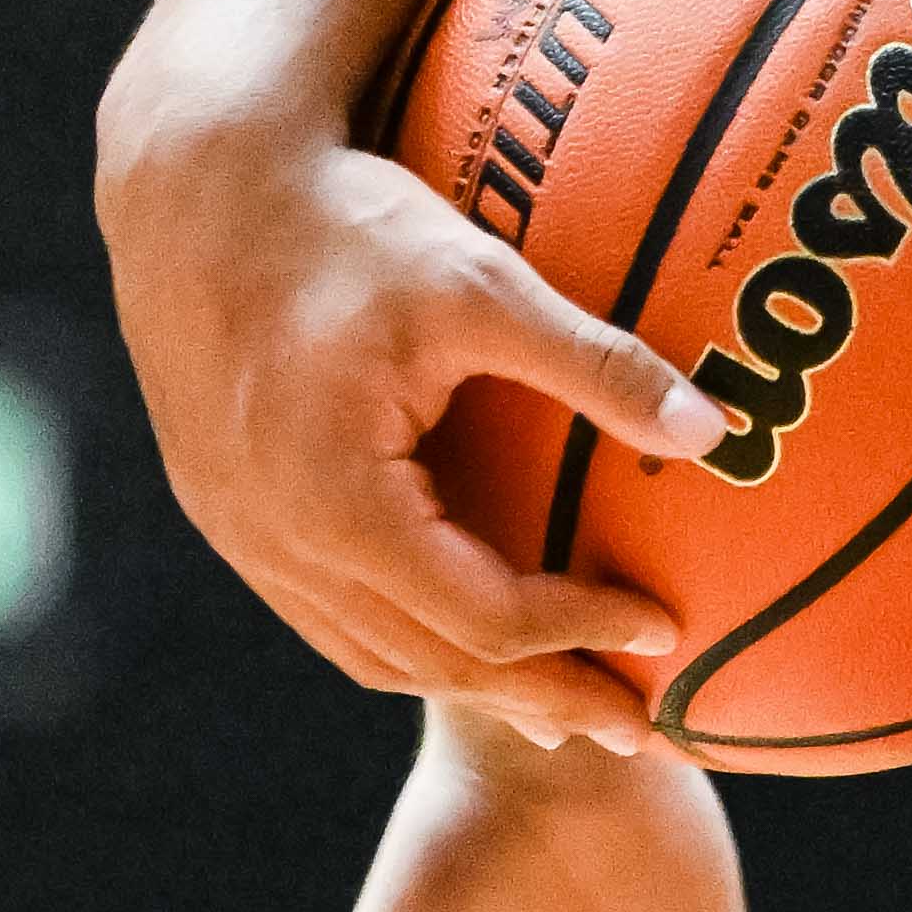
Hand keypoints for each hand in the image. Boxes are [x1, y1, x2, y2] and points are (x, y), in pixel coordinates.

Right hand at [102, 113, 722, 726]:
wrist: (197, 187)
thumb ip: (597, 363)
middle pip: (425, 664)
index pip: (481, 620)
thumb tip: (714, 431)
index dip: (582, 634)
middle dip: (537, 696)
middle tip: (635, 723)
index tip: (666, 629)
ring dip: (468, 683)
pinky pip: (324, 611)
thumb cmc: (347, 223)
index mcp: (338, 503)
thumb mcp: (482, 283)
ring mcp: (241, 535)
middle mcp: (277, 542)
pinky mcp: (226, 511)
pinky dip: (404, 638)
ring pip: (366, 651)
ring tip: (560, 697)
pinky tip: (459, 627)